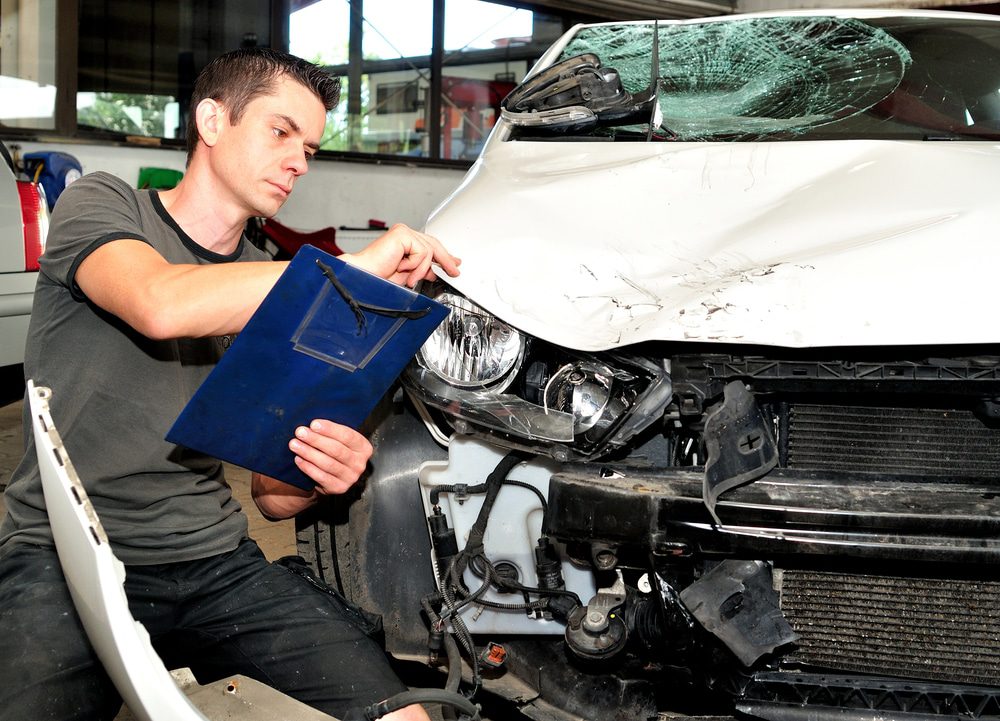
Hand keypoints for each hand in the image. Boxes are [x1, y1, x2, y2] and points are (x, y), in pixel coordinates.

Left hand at [288, 419, 372, 494]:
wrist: (330, 476)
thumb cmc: (333, 452)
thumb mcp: (339, 440)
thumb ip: (331, 432)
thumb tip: (313, 424)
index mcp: (363, 447)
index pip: (348, 436)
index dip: (330, 429)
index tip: (313, 424)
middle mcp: (360, 463)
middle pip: (336, 450)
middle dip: (316, 440)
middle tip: (300, 433)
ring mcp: (351, 477)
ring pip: (328, 463)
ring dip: (309, 453)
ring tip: (295, 445)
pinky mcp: (339, 488)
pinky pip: (321, 477)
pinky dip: (308, 467)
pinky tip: (298, 459)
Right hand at [342, 223, 459, 286]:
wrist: (364, 278)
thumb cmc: (379, 277)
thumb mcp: (409, 275)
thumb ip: (423, 269)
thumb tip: (436, 269)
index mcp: (405, 241)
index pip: (430, 245)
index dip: (444, 255)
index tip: (454, 263)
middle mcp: (404, 234)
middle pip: (434, 244)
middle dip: (445, 260)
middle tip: (453, 271)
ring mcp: (403, 232)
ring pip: (429, 250)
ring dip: (421, 269)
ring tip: (411, 279)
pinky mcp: (402, 234)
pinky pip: (422, 252)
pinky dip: (415, 265)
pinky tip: (402, 268)